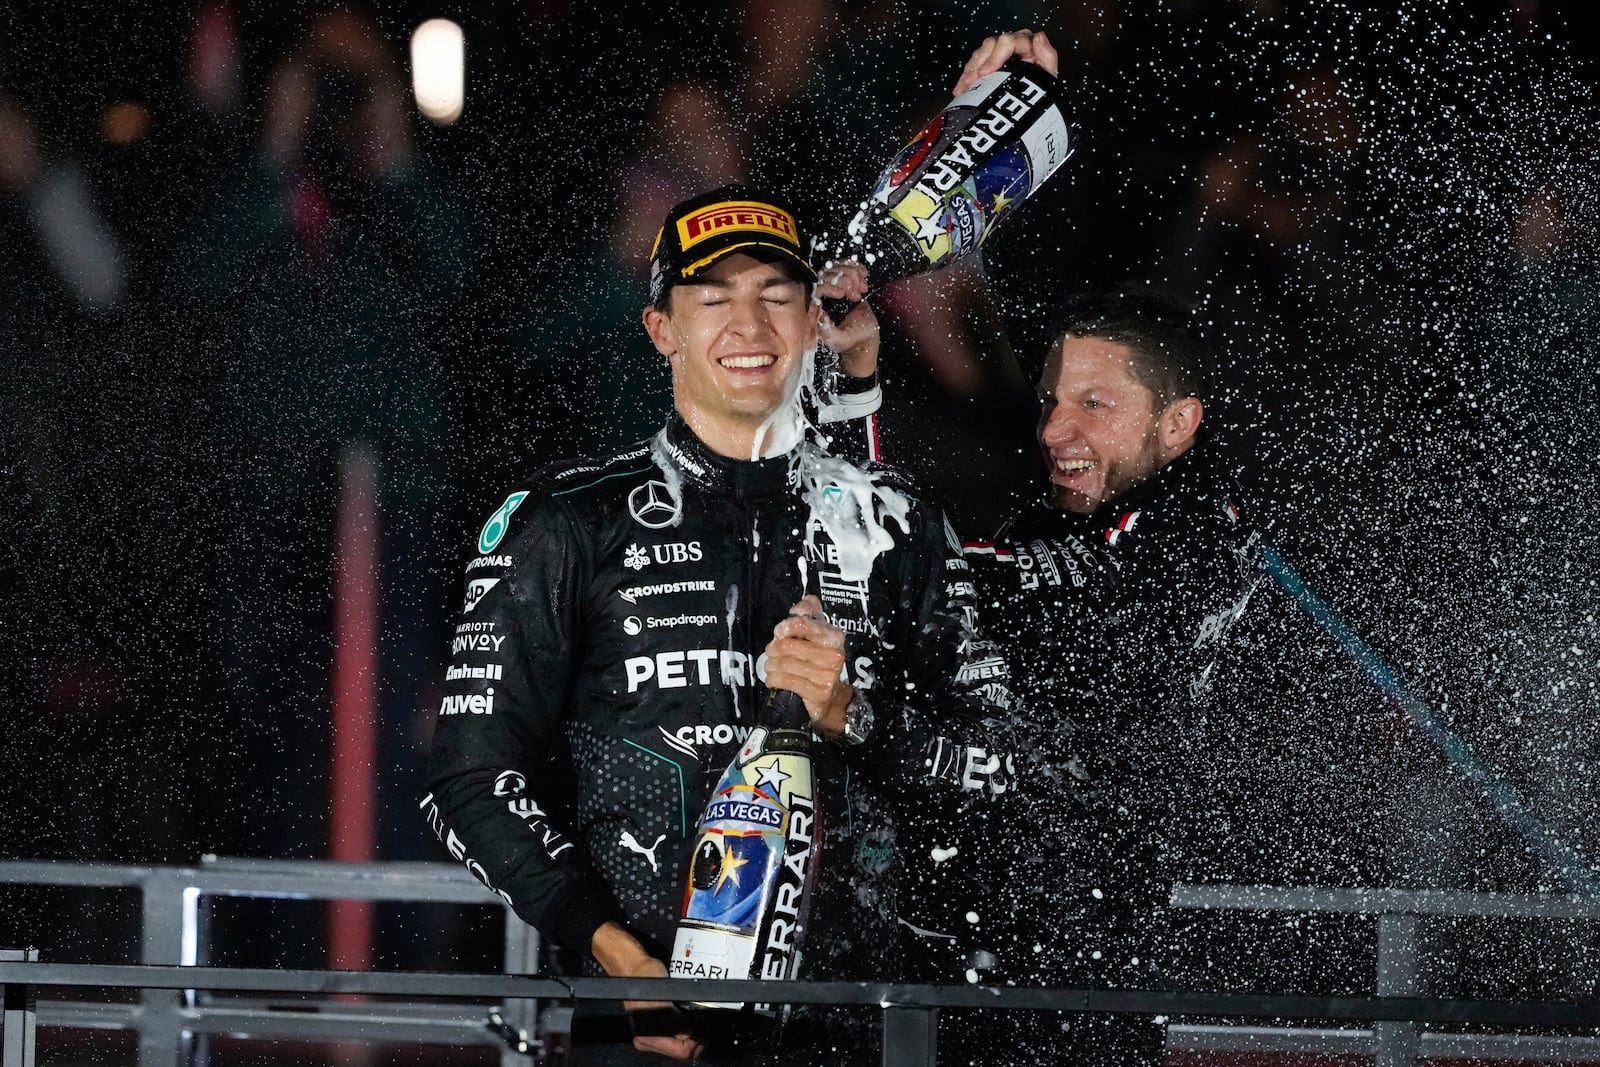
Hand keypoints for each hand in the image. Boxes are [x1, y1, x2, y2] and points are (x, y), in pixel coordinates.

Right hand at [590, 922, 703, 1061]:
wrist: (634, 964)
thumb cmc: (643, 976)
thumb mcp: (660, 996)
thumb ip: (672, 1019)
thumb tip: (686, 1034)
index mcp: (646, 1036)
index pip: (680, 1051)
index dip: (696, 1043)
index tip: (704, 1031)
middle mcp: (647, 1038)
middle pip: (680, 1050)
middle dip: (694, 1039)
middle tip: (702, 1023)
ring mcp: (651, 1033)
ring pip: (680, 1043)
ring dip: (691, 1033)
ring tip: (696, 1018)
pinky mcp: (656, 1025)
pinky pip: (676, 1034)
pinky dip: (685, 1027)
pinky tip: (688, 1017)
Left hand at [763, 595, 852, 738]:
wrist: (831, 696)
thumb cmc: (819, 661)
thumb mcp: (818, 634)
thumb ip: (811, 614)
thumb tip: (806, 601)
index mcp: (834, 636)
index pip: (802, 624)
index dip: (784, 627)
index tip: (779, 632)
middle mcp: (834, 655)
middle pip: (787, 645)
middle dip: (773, 649)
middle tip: (772, 652)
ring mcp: (827, 675)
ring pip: (784, 664)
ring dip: (771, 665)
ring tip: (771, 666)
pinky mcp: (818, 693)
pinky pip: (786, 680)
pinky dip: (773, 679)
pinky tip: (773, 678)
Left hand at [815, 261, 878, 377]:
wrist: (865, 336)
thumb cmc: (851, 340)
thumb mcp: (839, 340)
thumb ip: (827, 331)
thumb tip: (819, 313)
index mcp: (816, 307)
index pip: (816, 286)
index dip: (830, 286)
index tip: (842, 293)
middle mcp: (822, 295)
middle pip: (828, 273)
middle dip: (846, 281)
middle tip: (855, 295)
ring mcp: (833, 285)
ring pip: (837, 267)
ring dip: (853, 274)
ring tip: (861, 289)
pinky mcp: (844, 280)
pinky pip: (846, 265)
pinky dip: (857, 268)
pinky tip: (863, 277)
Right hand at [954, 29, 1059, 95]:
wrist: (1032, 103)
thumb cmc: (1042, 87)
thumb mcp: (1048, 74)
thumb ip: (1047, 55)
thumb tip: (1039, 38)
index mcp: (1026, 43)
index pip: (1007, 42)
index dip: (994, 57)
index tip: (986, 73)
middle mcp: (1011, 44)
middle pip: (989, 46)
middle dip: (978, 65)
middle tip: (971, 82)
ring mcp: (998, 53)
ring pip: (979, 55)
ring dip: (969, 72)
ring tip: (963, 87)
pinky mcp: (988, 62)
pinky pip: (973, 64)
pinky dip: (966, 77)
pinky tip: (961, 88)